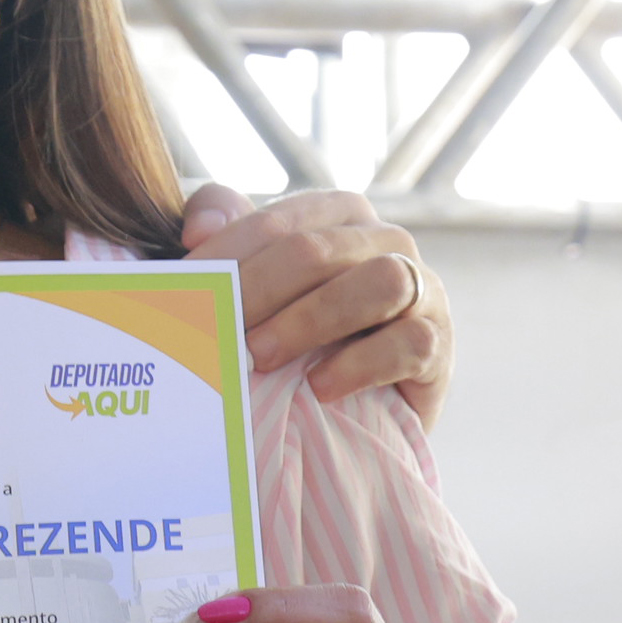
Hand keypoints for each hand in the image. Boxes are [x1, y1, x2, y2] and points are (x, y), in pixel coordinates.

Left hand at [179, 184, 452, 426]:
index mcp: (339, 215)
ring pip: (377, 282)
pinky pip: (409, 342)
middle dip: (259, 290)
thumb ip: (227, 240)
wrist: (358, 407)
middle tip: (216, 331)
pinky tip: (319, 387)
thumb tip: (197, 228)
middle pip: (319, 249)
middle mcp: (386, 241)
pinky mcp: (438, 343)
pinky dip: (360, 364)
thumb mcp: (259, 286)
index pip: (279, 222)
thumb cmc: (299, 335)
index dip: (227, 253)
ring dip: (311, 319)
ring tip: (261, 357)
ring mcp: (421, 288)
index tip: (183, 288)